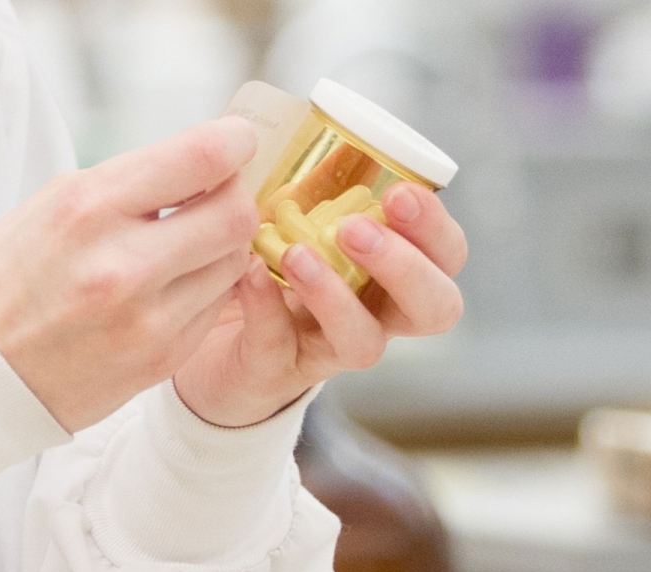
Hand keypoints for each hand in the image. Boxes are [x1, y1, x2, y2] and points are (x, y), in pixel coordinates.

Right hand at [0, 117, 258, 431]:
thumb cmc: (6, 280)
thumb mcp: (52, 204)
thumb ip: (132, 181)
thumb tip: (204, 161)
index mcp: (88, 209)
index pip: (202, 157)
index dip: (235, 141)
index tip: (236, 140)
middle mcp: (123, 265)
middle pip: (236, 213)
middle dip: (235, 194)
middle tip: (217, 194)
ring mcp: (149, 319)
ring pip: (234, 261)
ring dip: (221, 243)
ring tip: (186, 243)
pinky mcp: (164, 357)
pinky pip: (215, 305)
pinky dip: (205, 285)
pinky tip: (171, 284)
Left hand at [173, 181, 466, 426]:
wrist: (205, 332)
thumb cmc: (266, 262)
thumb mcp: (293, 215)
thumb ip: (312, 182)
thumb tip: (309, 121)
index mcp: (391, 271)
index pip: (445, 255)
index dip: (435, 229)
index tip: (402, 193)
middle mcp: (375, 314)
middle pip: (434, 308)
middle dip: (406, 267)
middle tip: (357, 229)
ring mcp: (328, 349)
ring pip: (365, 342)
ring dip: (335, 294)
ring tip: (297, 254)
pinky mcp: (276, 371)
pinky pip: (280, 349)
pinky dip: (266, 310)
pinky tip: (249, 275)